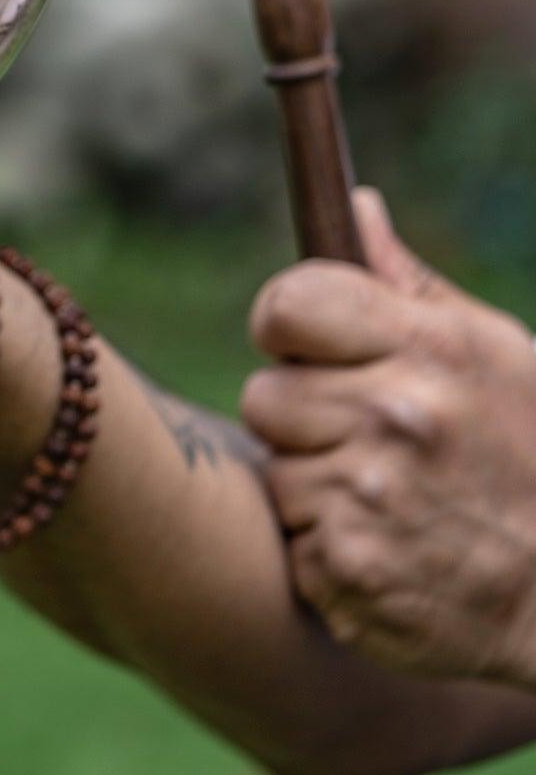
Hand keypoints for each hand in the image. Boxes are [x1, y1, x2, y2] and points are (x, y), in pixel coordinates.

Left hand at [241, 191, 535, 688]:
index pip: (290, 304)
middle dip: (303, 418)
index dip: (287, 324)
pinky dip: (327, 551)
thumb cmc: (526, 453)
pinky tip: (388, 547)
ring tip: (391, 499)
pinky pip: (291, 542)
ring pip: (276, 473)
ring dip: (316, 488)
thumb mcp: (494, 353)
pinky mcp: (347, 568)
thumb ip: (408, 284)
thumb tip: (357, 206)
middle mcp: (393, 417)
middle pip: (265, 395)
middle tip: (368, 440)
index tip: (307, 346)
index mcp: (427, 350)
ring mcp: (366, 497)